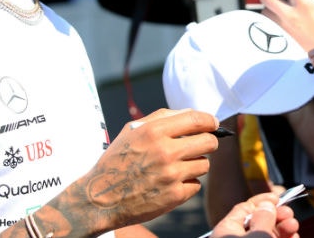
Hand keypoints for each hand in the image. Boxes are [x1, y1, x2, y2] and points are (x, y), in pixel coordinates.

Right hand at [70, 108, 220, 231]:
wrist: (100, 198)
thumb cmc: (117, 161)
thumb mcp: (132, 131)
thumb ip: (163, 118)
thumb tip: (194, 114)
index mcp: (154, 131)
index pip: (196, 119)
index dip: (210, 121)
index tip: (213, 124)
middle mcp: (165, 151)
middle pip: (208, 142)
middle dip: (208, 142)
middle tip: (201, 145)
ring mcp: (171, 175)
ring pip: (204, 164)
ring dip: (195, 164)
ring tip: (177, 166)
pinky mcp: (174, 195)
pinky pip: (196, 185)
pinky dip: (187, 183)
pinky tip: (170, 182)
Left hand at [211, 193, 299, 237]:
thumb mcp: (256, 235)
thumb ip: (263, 218)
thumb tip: (267, 204)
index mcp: (226, 230)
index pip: (244, 209)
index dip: (262, 202)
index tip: (278, 198)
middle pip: (258, 222)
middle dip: (277, 215)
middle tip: (290, 213)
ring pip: (268, 234)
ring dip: (283, 228)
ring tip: (294, 225)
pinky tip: (294, 236)